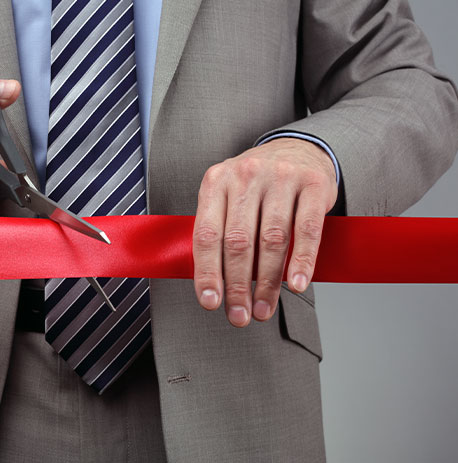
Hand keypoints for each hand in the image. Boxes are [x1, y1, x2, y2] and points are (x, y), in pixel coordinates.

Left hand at [192, 138, 337, 326]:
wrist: (297, 148)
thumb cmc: (256, 185)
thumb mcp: (228, 196)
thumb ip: (218, 230)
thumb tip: (211, 284)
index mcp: (216, 182)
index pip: (206, 234)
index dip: (207, 272)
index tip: (210, 303)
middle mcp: (245, 176)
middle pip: (238, 242)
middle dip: (237, 286)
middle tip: (239, 316)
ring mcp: (280, 177)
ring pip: (272, 240)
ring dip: (267, 282)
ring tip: (263, 309)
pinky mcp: (313, 184)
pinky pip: (307, 230)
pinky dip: (302, 261)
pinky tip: (296, 285)